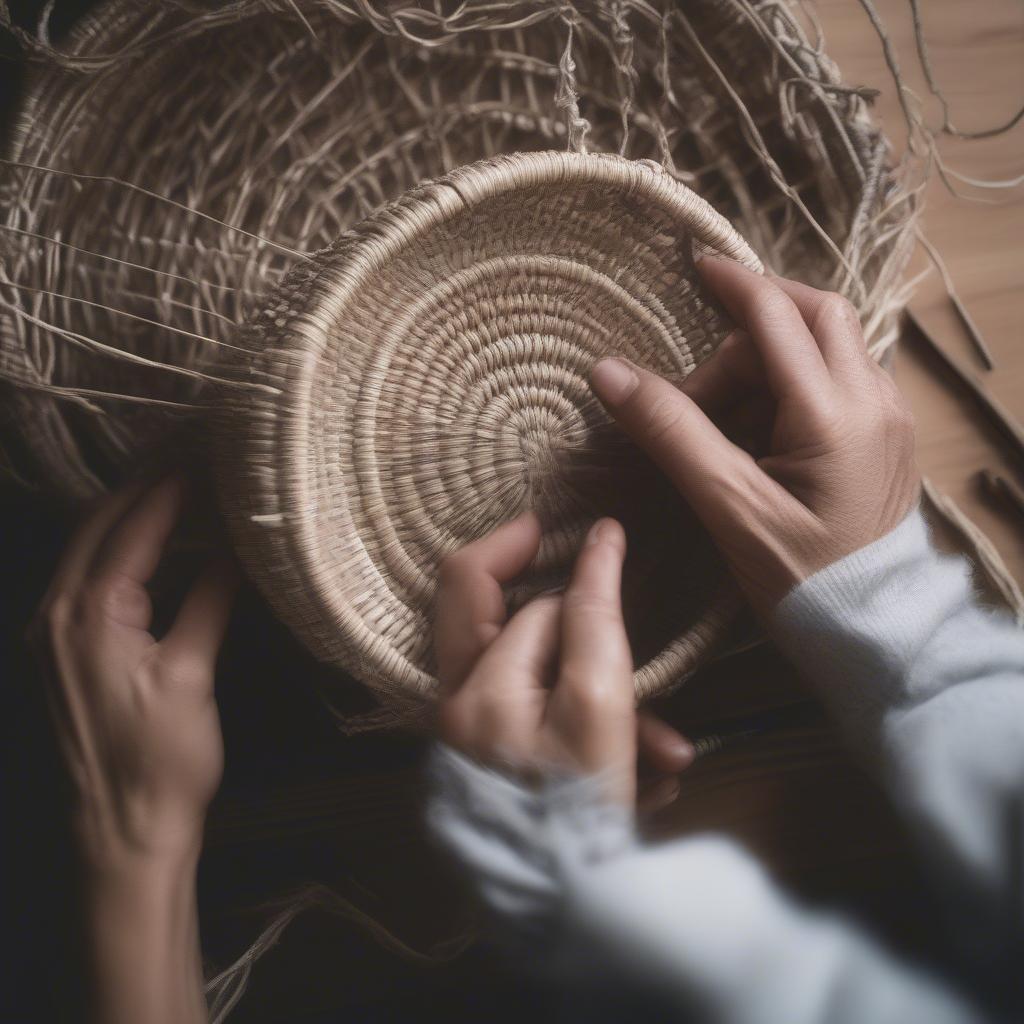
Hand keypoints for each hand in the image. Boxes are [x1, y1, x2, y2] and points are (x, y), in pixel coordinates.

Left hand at [31, 477, 237, 868]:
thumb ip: (209, 599)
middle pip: (98, 523)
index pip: (133, 526)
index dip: (173, 486)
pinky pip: (84, 578)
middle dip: (144, 483)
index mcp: (89, 614)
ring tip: (179, 485)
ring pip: (86, 547)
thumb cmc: (160, 761)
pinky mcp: (55, 653)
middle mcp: (55, 613)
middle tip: (193, 454)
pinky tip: (155, 545)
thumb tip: (238, 546)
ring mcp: (48, 633)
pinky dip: (119, 549)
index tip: (210, 454)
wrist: (119, 835)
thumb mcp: (191, 674)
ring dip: (129, 512)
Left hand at [434, 514, 692, 806]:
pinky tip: (653, 776)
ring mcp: (479, 737)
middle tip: (568, 548)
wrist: (577, 914)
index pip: (524, 604)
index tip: (594, 528)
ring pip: (538, 679)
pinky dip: (600, 739)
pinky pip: (549, 723)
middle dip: (549, 597)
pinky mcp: (505, 761)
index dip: (562, 565)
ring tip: (666, 749)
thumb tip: (597, 540)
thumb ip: (591, 615)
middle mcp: (461, 709)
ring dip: (607, 701)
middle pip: (483, 612)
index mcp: (474, 690)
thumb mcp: (598, 702)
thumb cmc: (581, 805)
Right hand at [590, 257, 919, 614]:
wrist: (875, 631)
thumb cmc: (801, 580)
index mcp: (836, 413)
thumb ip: (671, 433)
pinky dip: (791, 387)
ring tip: (726, 429)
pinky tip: (763, 436)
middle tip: (701, 389)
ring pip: (824, 347)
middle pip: (812, 316)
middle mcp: (875, 399)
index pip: (777, 315)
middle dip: (750, 331)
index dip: (731, 283)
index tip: (693, 266)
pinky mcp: (887, 436)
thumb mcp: (728, 507)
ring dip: (768, 364)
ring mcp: (888, 416)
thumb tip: (607, 373)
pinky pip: (836, 380)